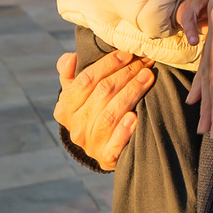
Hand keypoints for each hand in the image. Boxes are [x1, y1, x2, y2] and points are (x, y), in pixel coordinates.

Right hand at [54, 49, 155, 170]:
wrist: (102, 146)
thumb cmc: (92, 109)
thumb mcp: (77, 92)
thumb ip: (70, 73)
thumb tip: (70, 58)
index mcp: (65, 109)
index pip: (85, 80)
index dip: (108, 64)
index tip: (127, 53)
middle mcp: (75, 127)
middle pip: (102, 94)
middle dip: (126, 73)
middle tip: (145, 61)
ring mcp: (90, 144)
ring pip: (110, 114)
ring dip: (132, 92)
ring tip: (148, 77)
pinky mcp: (106, 158)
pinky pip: (114, 144)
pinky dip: (124, 130)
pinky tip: (135, 117)